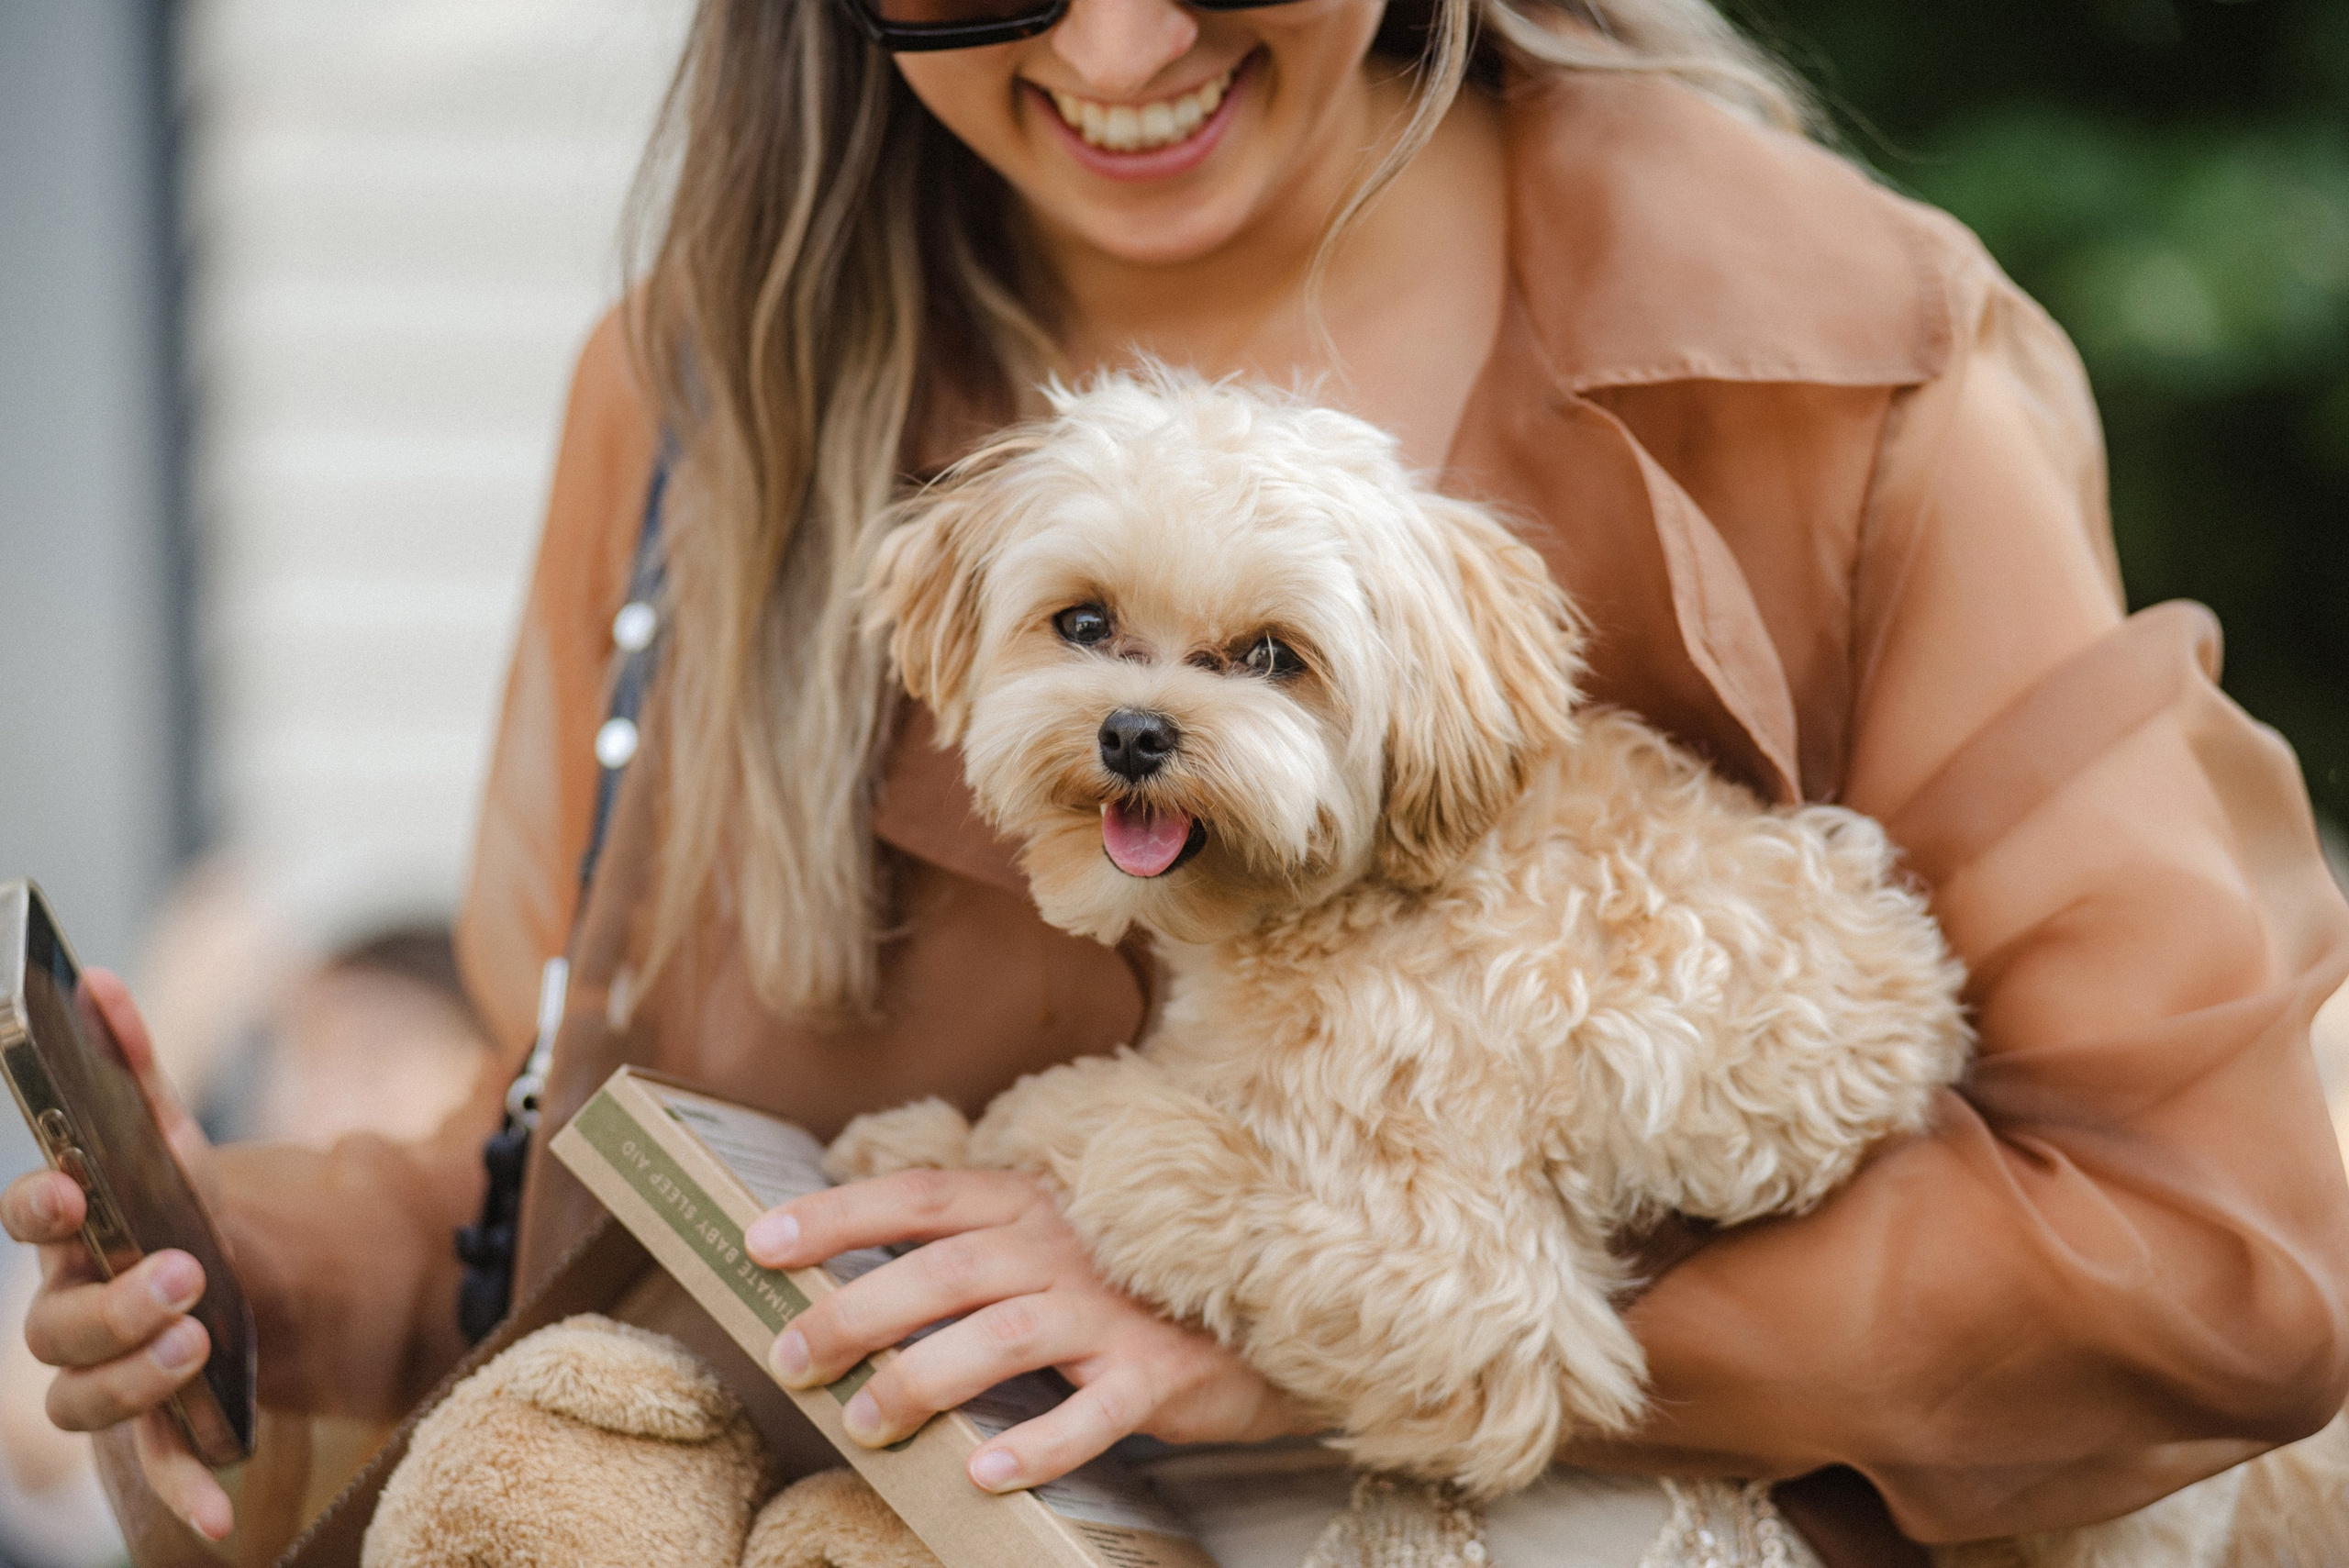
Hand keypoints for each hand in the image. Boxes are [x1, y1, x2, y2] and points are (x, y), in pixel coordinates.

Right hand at [0, 968, 232, 1540]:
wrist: (261, 1280)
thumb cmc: (186, 1208)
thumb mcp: (178, 1143)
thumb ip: (138, 1070)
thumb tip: (100, 982)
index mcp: (75, 1236)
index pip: (30, 1221)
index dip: (39, 1206)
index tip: (74, 1189)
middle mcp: (75, 1308)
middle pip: (54, 1325)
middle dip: (112, 1301)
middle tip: (186, 1276)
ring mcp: (111, 1371)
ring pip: (82, 1399)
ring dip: (134, 1376)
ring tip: (199, 1343)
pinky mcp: (162, 1424)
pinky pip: (156, 1468)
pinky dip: (183, 1494)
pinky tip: (216, 1521)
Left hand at [744, 1167, 1316, 1493]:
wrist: (1262, 1307)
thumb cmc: (1129, 1281)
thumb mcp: (1049, 1242)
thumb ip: (969, 1251)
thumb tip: (850, 1284)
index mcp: (1028, 1203)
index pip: (919, 1199)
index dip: (837, 1217)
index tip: (760, 1243)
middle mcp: (1063, 1245)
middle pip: (944, 1271)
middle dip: (856, 1313)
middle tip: (794, 1360)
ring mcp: (1111, 1310)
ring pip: (1002, 1337)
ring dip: (923, 1380)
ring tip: (864, 1424)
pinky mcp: (1154, 1374)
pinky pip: (1090, 1413)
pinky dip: (1035, 1443)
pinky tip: (981, 1474)